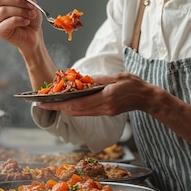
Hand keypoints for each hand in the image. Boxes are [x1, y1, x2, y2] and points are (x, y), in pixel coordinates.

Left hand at [37, 72, 156, 115]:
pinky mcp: (107, 113)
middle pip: (76, 111)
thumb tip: (82, 80)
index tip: (46, 103)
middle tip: (43, 104)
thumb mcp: (116, 76)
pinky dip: (76, 109)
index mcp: (106, 98)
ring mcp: (105, 112)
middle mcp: (104, 108)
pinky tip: (69, 105)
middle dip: (58, 108)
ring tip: (52, 104)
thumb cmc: (134, 84)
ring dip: (66, 109)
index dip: (60, 104)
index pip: (78, 103)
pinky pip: (87, 113)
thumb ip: (98, 80)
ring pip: (80, 114)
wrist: (148, 98)